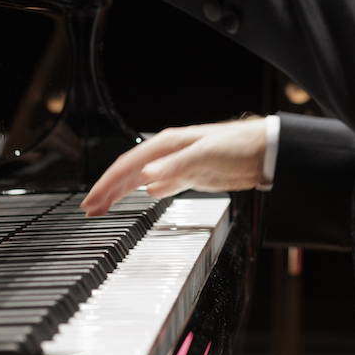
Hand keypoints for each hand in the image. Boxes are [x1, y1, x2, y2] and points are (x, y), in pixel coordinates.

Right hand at [80, 119, 266, 215]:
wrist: (264, 151)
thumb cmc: (237, 145)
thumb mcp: (204, 155)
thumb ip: (174, 167)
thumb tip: (146, 176)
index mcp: (166, 146)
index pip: (127, 166)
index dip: (107, 185)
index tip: (92, 201)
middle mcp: (168, 154)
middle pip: (129, 173)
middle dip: (108, 191)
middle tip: (90, 209)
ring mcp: (178, 165)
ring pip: (142, 179)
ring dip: (123, 193)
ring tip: (106, 206)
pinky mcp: (191, 175)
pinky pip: (161, 184)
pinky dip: (148, 192)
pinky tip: (146, 196)